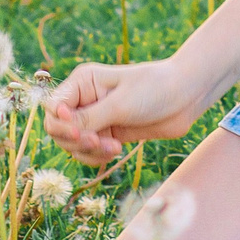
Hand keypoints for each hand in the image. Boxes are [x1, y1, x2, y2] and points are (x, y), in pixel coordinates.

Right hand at [44, 56, 207, 164]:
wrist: (186, 97)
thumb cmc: (154, 89)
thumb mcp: (120, 104)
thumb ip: (89, 118)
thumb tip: (59, 126)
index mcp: (82, 82)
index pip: (53, 106)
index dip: (60, 122)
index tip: (78, 131)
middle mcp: (84, 100)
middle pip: (58, 129)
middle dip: (75, 140)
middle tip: (98, 141)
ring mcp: (96, 118)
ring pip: (73, 145)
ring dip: (89, 151)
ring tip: (113, 148)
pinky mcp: (108, 134)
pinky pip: (89, 152)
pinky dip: (98, 156)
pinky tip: (117, 151)